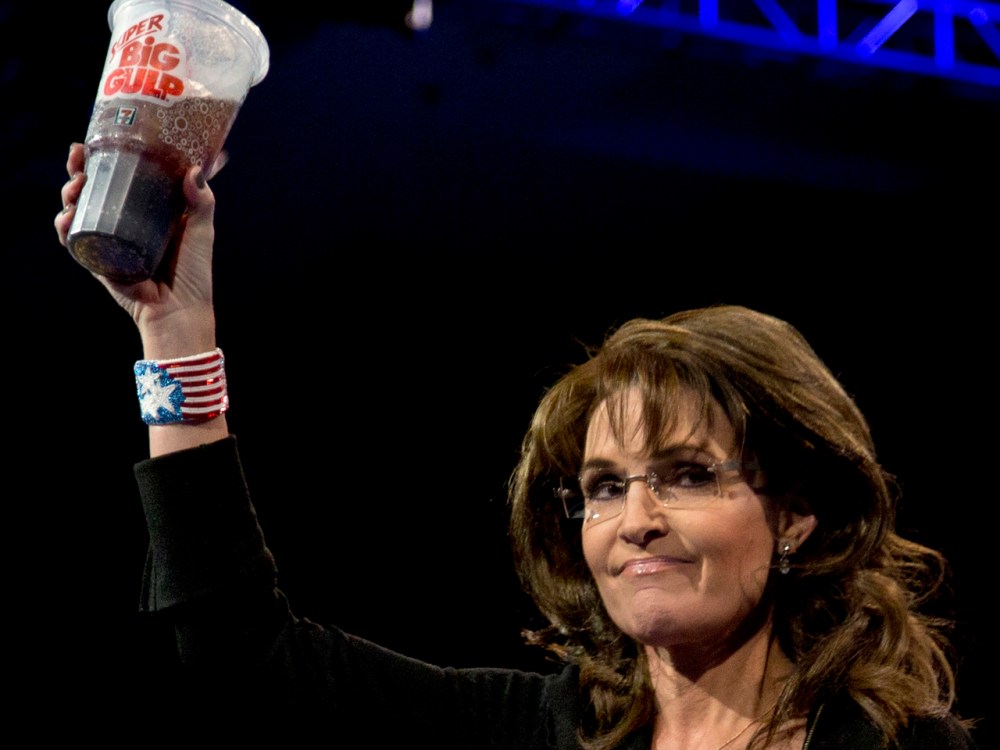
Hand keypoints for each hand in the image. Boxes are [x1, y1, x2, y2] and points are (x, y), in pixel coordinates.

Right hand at [55, 143, 218, 358]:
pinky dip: (65, 228)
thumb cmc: (193, 271)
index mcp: (146, 211)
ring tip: (74, 187)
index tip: (98, 141)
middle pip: (93, 191)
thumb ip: (201, 201)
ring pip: (79, 211)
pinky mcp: (98, 262)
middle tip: (77, 159)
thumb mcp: (200, 230)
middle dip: (79, 172)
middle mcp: (124, 223)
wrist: (181, 310)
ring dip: (68, 195)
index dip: (106, 159)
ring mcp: (108, 241)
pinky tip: (66, 217)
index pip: (121, 179)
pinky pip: (75, 241)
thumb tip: (194, 169)